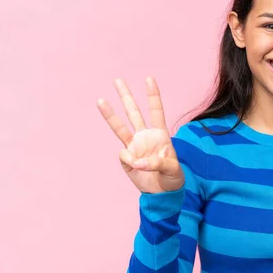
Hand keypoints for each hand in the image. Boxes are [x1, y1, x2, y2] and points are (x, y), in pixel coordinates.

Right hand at [97, 77, 183, 193]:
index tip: (149, 79)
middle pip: (134, 113)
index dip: (152, 96)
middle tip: (117, 80)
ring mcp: (134, 147)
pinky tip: (138, 168)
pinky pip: (124, 156)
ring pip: (120, 127)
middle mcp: (145, 137)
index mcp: (160, 135)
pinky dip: (131, 162)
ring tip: (100, 100)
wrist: (162, 193)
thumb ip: (157, 162)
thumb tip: (137, 161)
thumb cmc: (172, 178)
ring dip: (110, 114)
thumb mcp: (173, 169)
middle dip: (126, 97)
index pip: (156, 112)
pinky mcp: (126, 159)